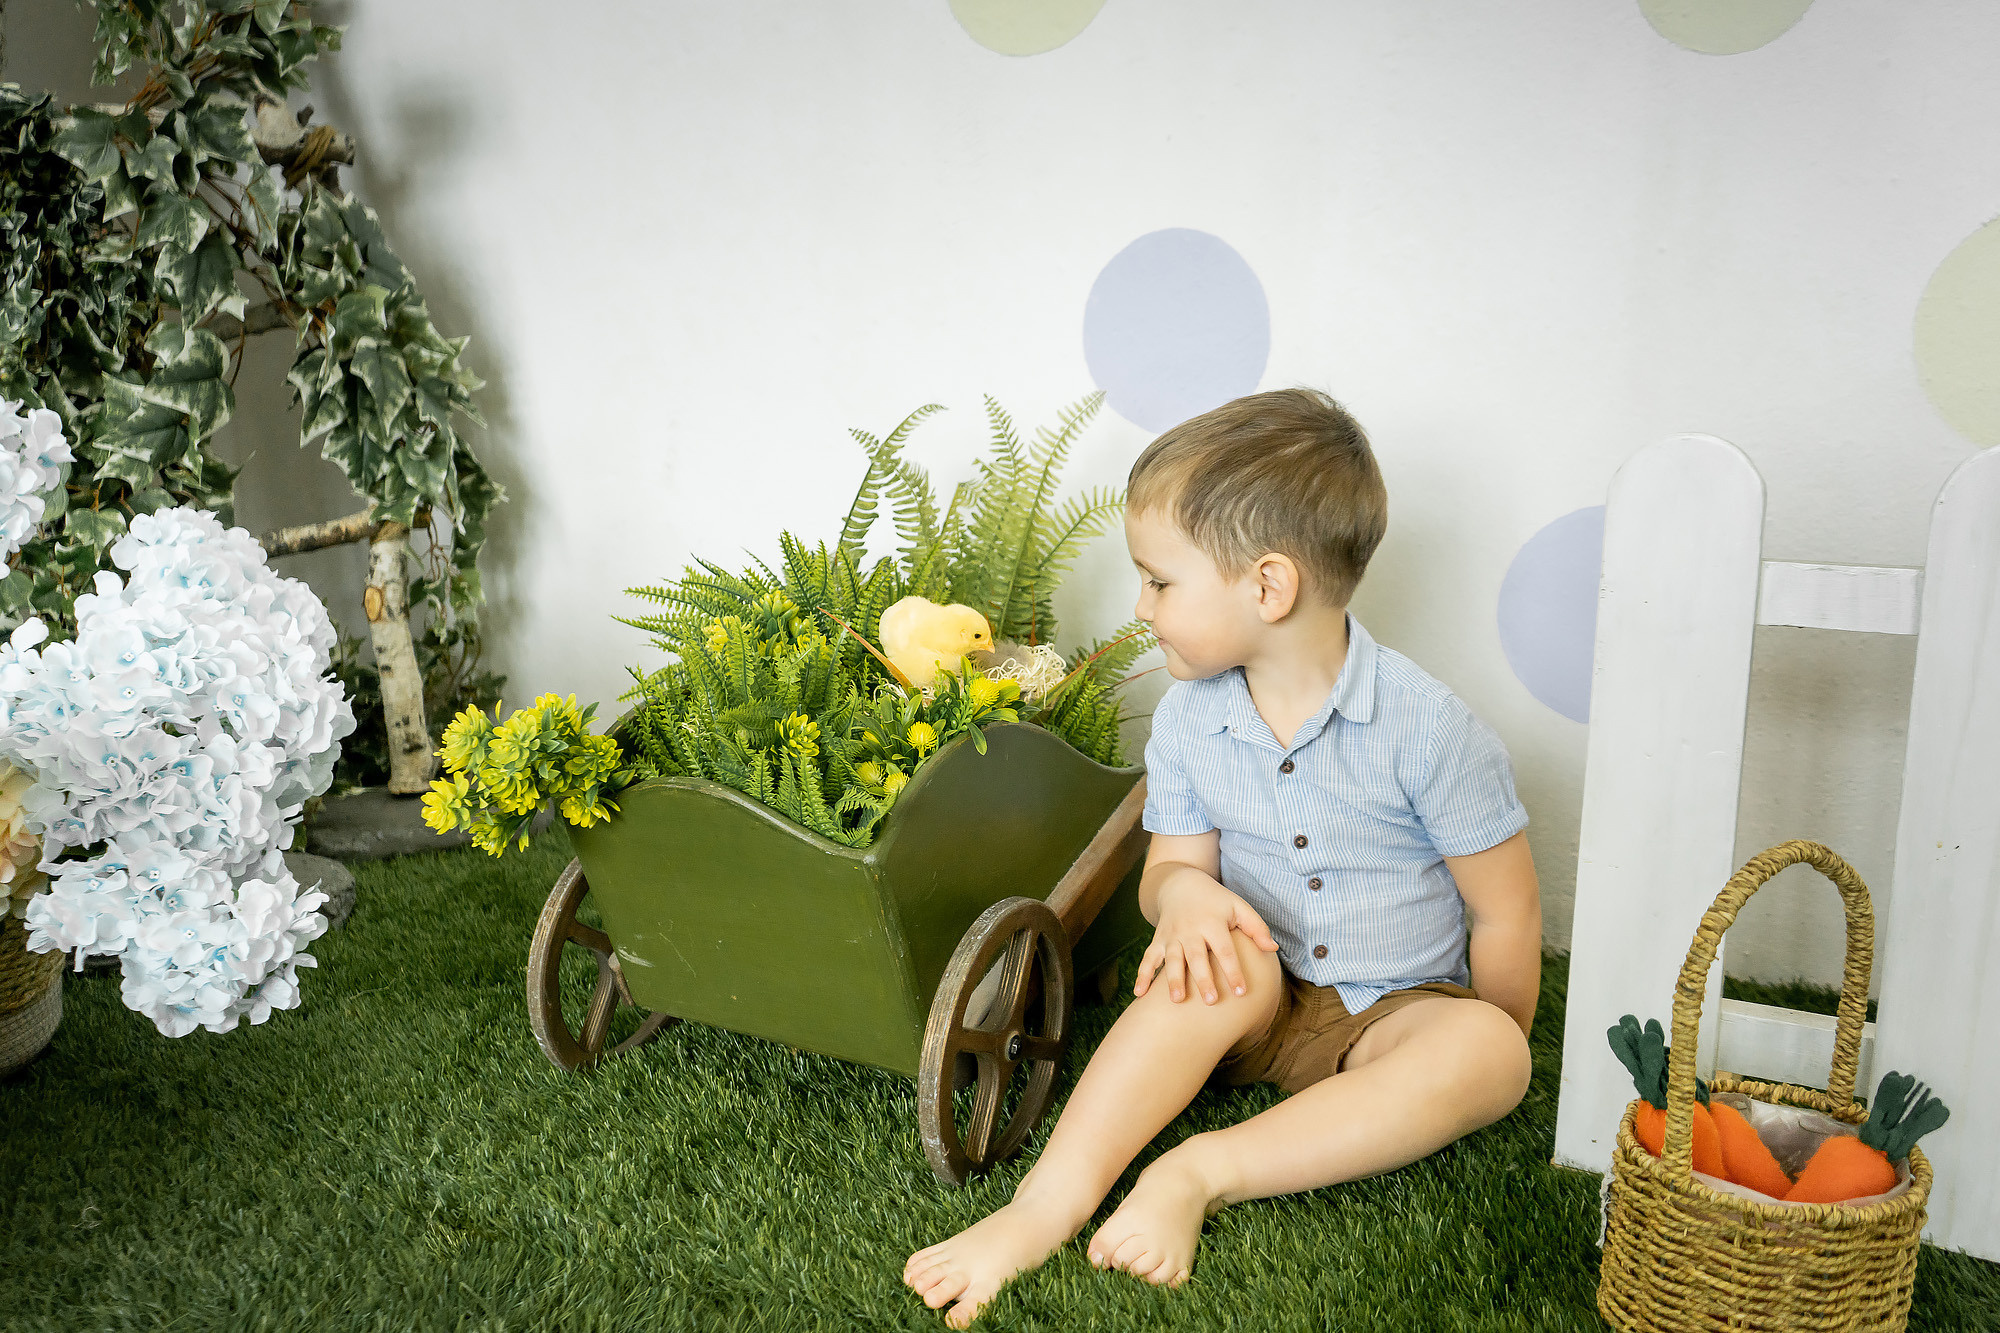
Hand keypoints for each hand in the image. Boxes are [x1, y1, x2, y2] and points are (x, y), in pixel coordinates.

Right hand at [1133, 872, 1279, 1004]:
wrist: (1181, 884)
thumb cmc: (1216, 901)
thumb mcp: (1238, 907)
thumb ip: (1256, 927)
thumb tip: (1272, 949)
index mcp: (1212, 923)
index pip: (1225, 950)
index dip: (1233, 970)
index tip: (1241, 992)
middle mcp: (1190, 930)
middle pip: (1197, 956)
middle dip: (1203, 978)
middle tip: (1211, 1001)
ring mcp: (1172, 936)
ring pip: (1172, 959)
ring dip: (1173, 979)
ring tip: (1177, 1000)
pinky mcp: (1158, 940)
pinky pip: (1148, 958)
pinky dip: (1142, 975)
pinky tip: (1139, 994)